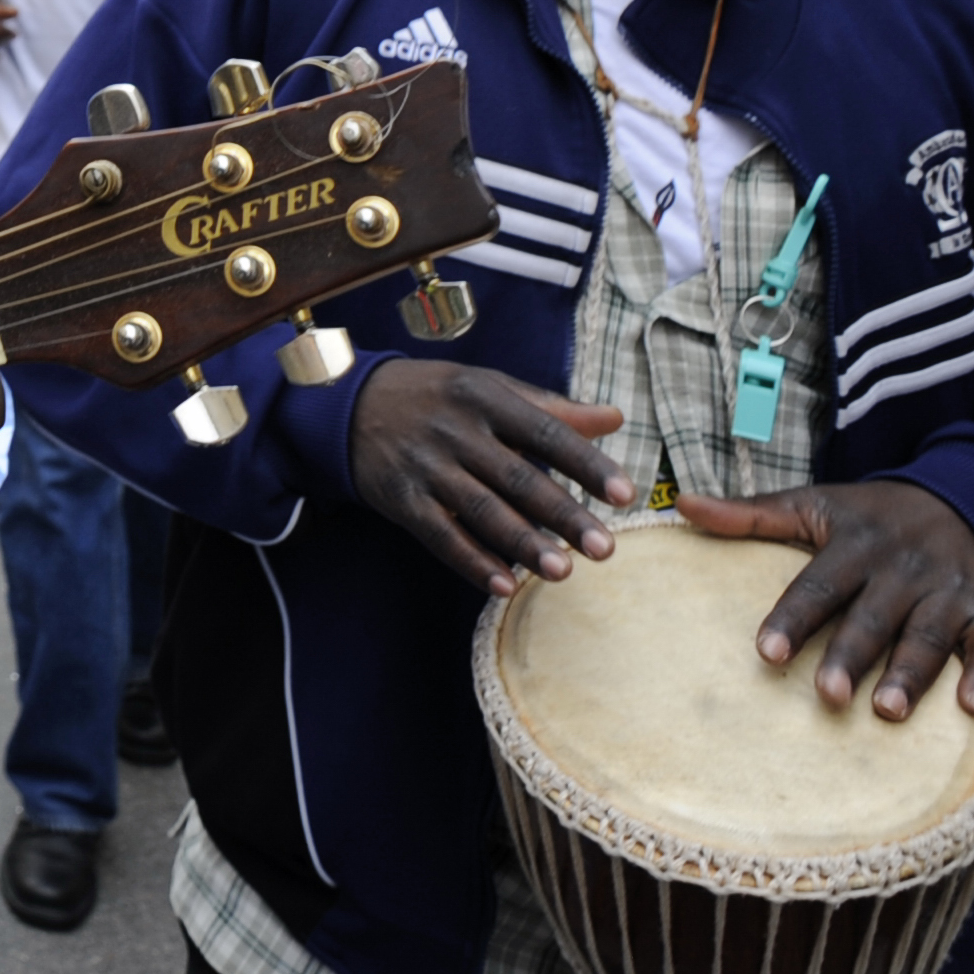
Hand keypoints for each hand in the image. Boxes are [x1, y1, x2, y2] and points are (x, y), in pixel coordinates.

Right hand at [349, 360, 633, 598]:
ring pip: (481, 510)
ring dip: (523, 543)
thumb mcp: (488, 388)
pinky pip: (440, 535)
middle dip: (563, 515)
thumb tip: (617, 417)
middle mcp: (455, 429)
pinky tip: (505, 586)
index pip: (546, 432)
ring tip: (564, 572)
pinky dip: (472, 562)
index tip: (625, 494)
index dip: (587, 463)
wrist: (348, 403)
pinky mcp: (401, 498)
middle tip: (606, 549)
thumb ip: (552, 408)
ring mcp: (426, 465)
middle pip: (518, 477)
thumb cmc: (436, 396)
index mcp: (484, 396)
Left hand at [678, 479, 973, 719]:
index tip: (766, 653)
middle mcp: (902, 567)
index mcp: (854, 542)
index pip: (817, 585)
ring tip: (886, 711)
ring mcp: (950, 589)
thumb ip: (750, 515)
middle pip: (872, 617)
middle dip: (849, 656)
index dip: (792, 619)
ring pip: (929, 635)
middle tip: (825, 696)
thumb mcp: (813, 505)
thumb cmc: (871, 518)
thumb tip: (682, 503)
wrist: (965, 500)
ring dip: (911, 674)